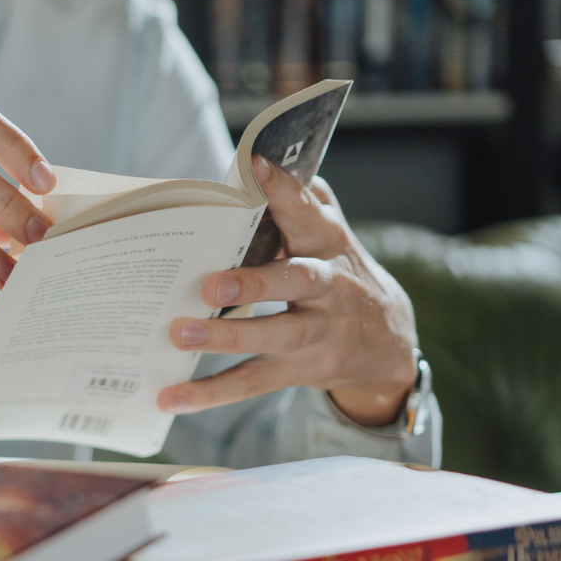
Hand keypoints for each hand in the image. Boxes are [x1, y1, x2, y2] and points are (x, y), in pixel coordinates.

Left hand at [156, 155, 418, 426]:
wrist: (389, 342)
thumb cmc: (338, 274)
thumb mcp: (330, 236)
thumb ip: (301, 201)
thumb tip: (257, 162)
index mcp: (329, 245)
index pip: (308, 212)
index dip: (286, 190)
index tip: (258, 165)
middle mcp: (328, 288)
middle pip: (295, 282)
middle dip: (254, 282)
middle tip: (210, 285)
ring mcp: (316, 333)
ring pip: (273, 336)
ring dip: (226, 337)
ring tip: (179, 335)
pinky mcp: (299, 370)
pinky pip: (251, 383)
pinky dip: (209, 394)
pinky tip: (170, 398)